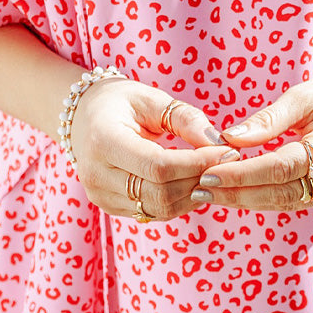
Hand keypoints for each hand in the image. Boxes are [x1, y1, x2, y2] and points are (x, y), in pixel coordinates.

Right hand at [69, 76, 240, 221]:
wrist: (84, 118)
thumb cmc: (122, 103)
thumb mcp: (153, 99)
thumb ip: (187, 120)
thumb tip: (221, 144)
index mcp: (103, 141)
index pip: (158, 166)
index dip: (197, 164)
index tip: (228, 152)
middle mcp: (95, 175)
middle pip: (160, 192)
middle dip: (200, 179)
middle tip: (227, 162)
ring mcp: (100, 196)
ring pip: (159, 208)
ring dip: (193, 193)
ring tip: (212, 171)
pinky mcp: (108, 207)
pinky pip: (153, 212)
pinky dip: (179, 201)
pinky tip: (193, 182)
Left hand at [188, 66, 312, 212]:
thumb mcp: (305, 95)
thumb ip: (268, 121)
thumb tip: (228, 139)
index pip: (283, 166)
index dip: (244, 174)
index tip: (208, 172)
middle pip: (284, 193)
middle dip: (239, 193)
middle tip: (199, 189)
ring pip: (289, 202)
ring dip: (248, 199)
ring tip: (210, 192)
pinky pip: (299, 201)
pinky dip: (267, 197)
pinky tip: (237, 192)